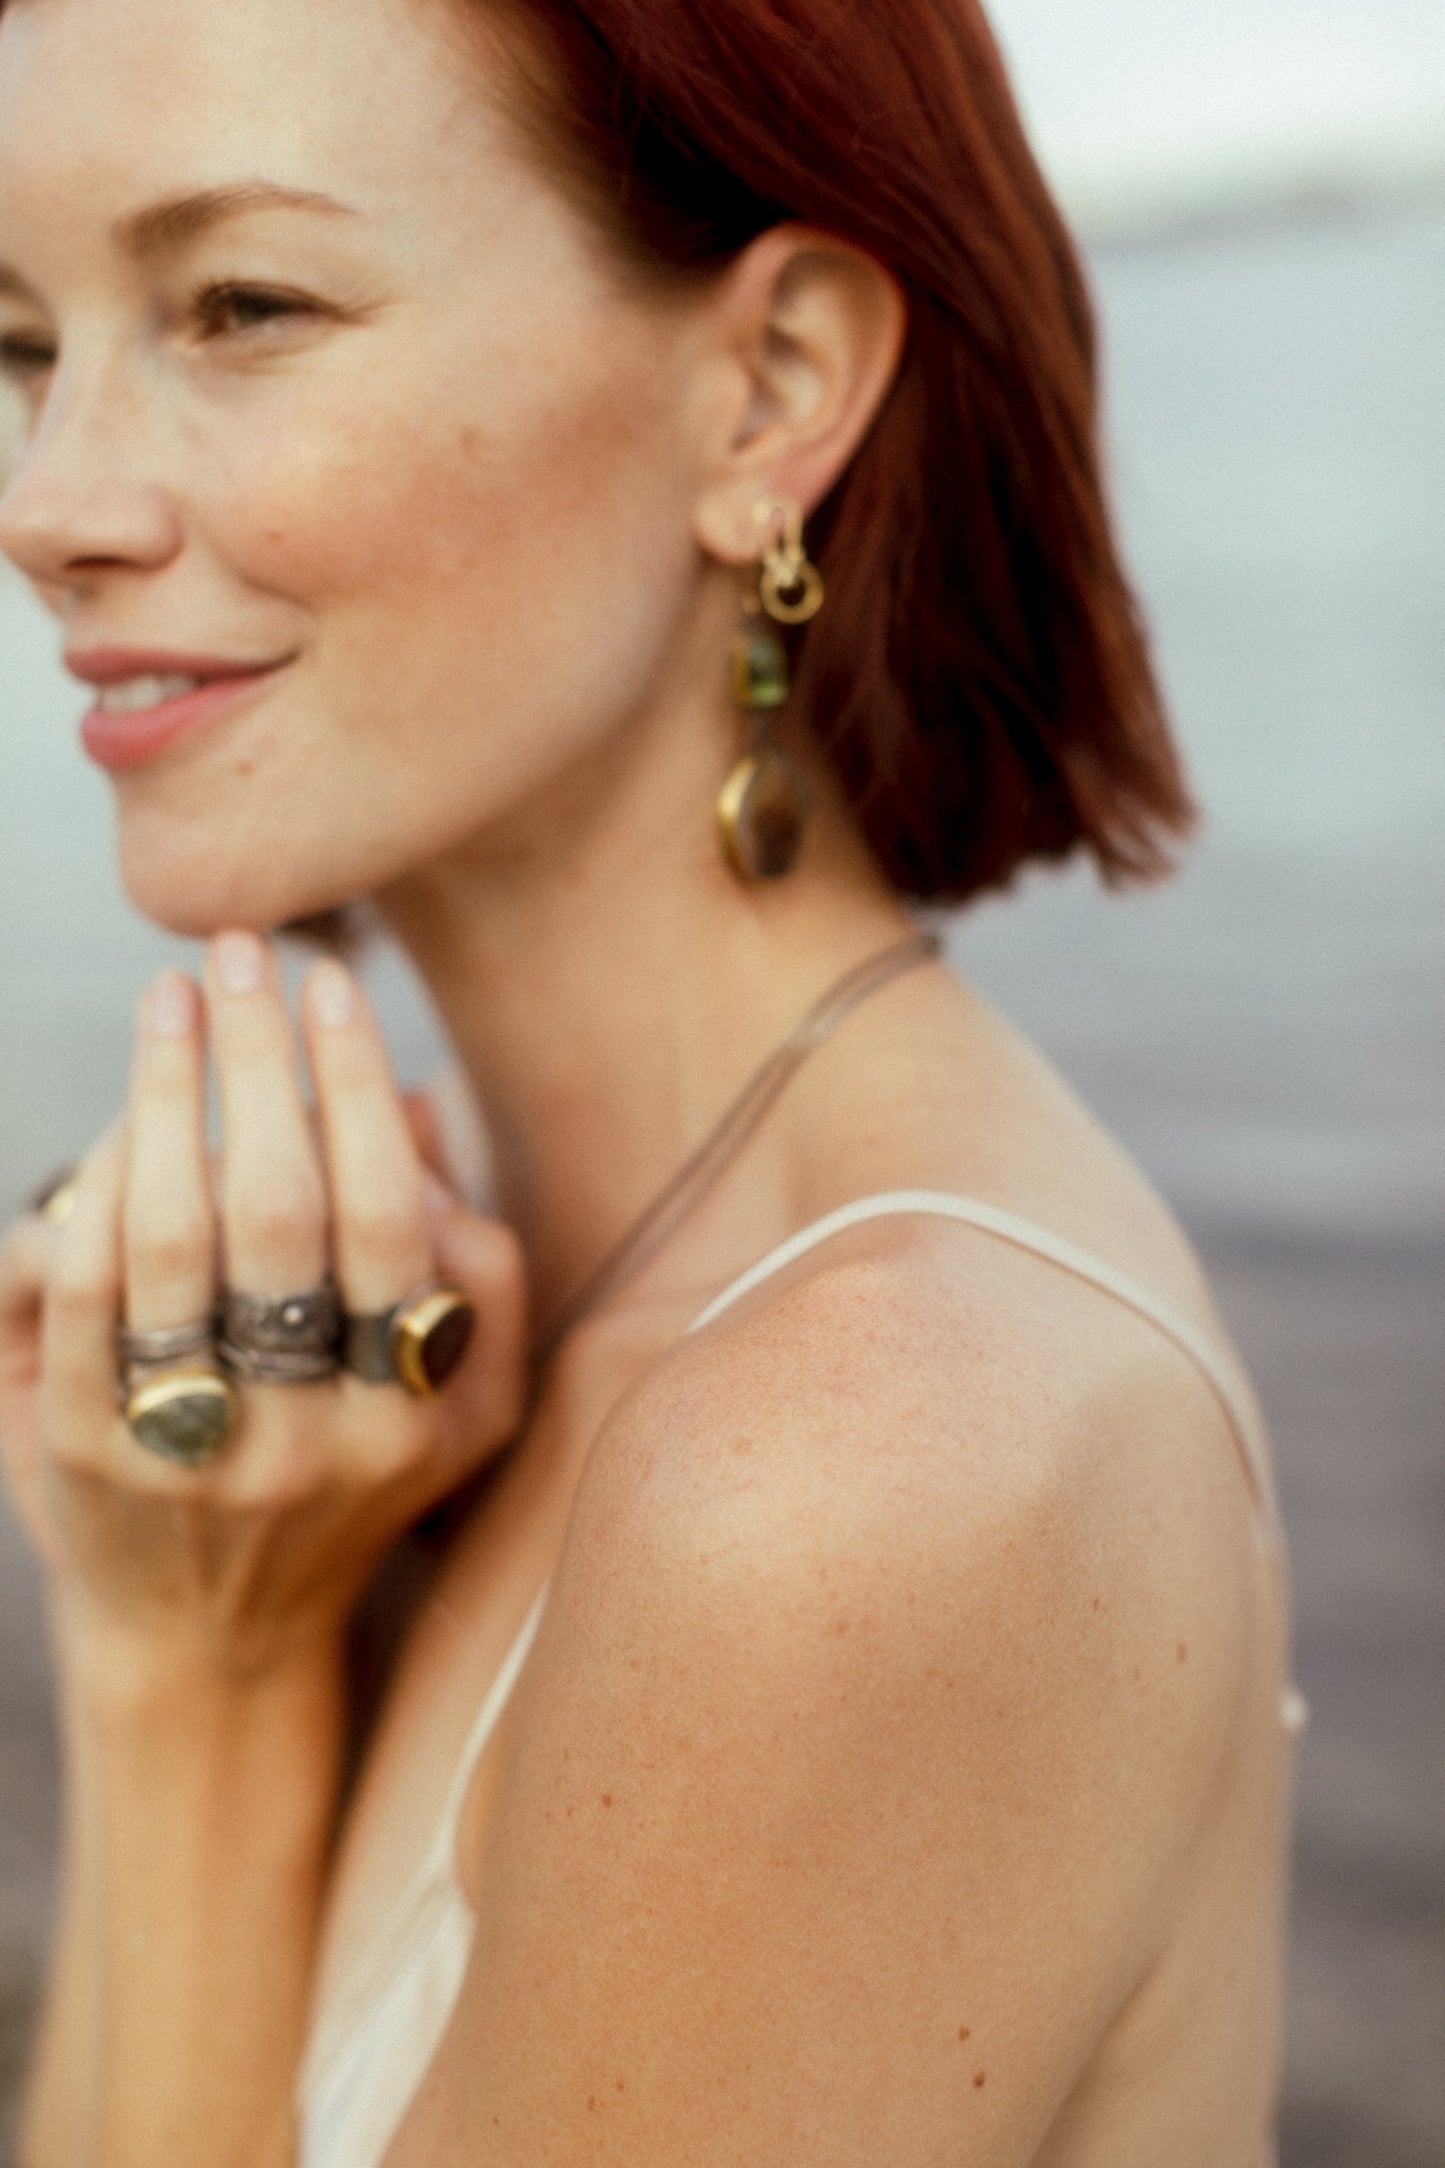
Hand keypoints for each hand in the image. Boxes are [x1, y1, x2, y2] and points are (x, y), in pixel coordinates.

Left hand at [0, 932, 527, 1684]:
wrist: (212, 1644)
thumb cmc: (348, 1492)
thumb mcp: (463, 1410)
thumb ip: (478, 1271)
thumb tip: (418, 1113)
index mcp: (413, 1417)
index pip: (388, 1220)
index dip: (355, 1091)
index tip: (329, 987)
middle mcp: (308, 1443)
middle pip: (277, 1213)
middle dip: (254, 1062)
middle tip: (235, 952)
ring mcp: (189, 1456)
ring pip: (169, 1247)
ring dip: (164, 1100)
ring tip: (167, 1005)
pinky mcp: (83, 1460)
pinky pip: (79, 1303)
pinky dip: (92, 1198)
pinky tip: (118, 1126)